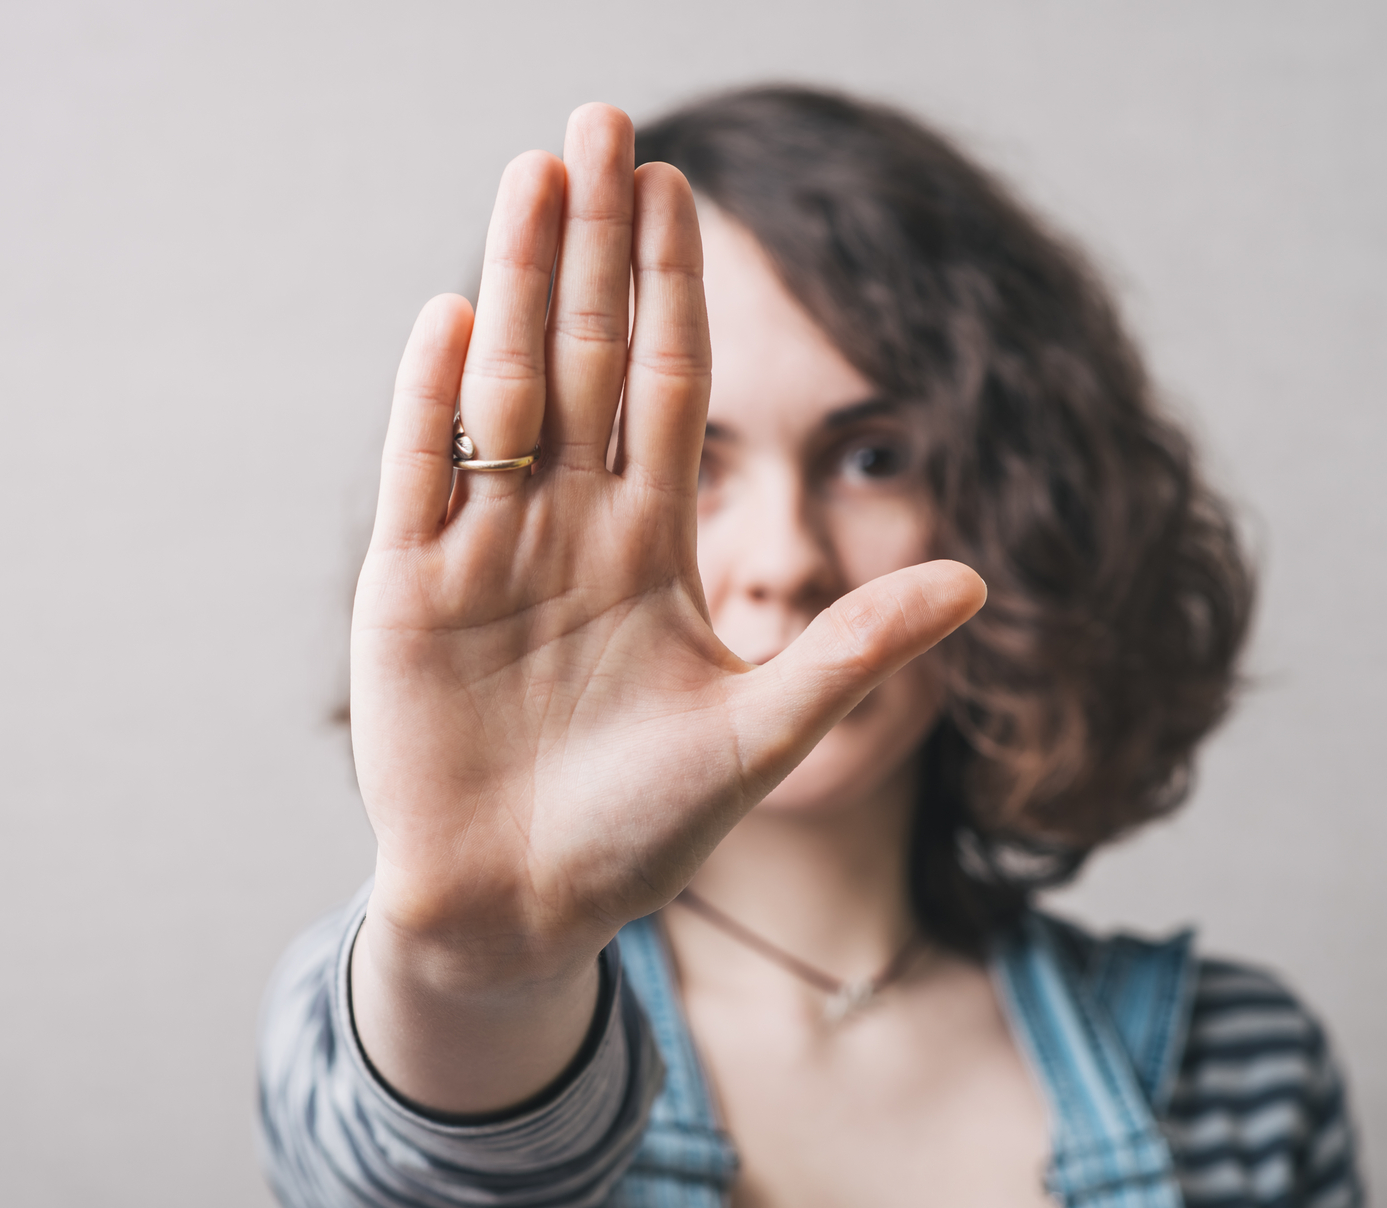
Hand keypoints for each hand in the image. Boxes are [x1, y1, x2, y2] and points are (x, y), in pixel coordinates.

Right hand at [348, 105, 983, 1110]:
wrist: (519, 909)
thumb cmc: (639, 834)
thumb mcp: (758, 737)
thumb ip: (851, 651)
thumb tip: (978, 577)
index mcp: (650, 545)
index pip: (666, 383)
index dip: (671, 284)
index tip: (681, 183)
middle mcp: (569, 525)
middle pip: (583, 356)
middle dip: (592, 242)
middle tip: (601, 118)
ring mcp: (484, 549)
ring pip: (503, 389)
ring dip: (514, 282)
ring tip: (531, 175)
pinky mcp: (408, 590)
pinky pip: (420, 473)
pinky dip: (431, 399)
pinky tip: (452, 313)